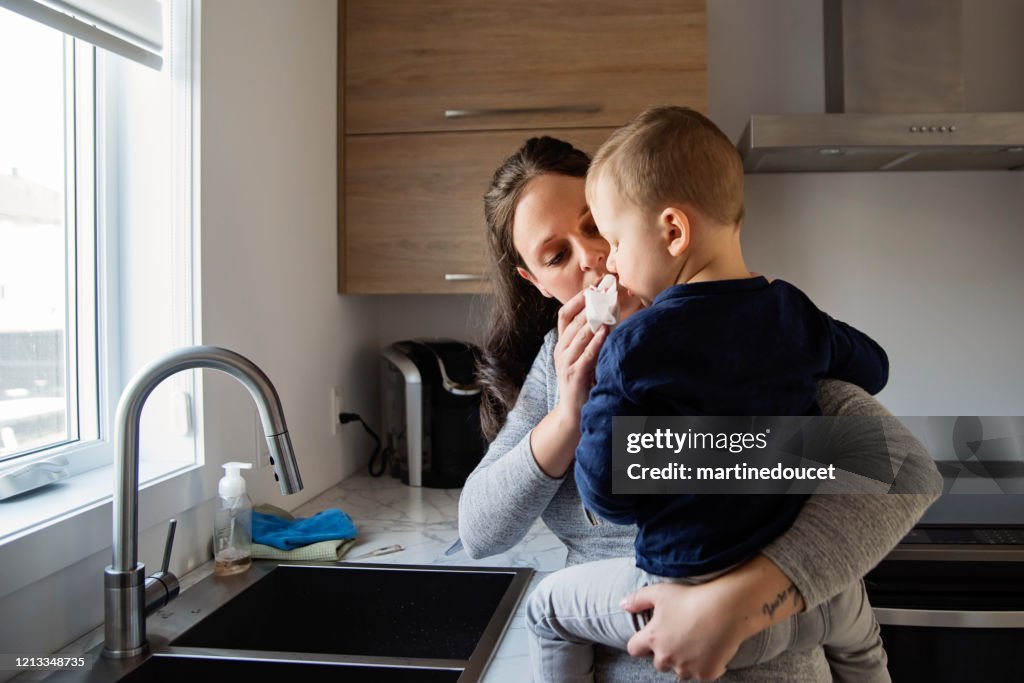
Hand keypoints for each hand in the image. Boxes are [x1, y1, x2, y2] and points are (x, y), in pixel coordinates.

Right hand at [553, 290, 607, 417]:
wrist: (573, 413)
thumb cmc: (583, 382)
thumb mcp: (582, 357)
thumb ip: (589, 339)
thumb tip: (607, 316)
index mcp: (562, 344)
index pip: (564, 314)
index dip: (578, 299)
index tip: (594, 286)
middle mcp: (561, 350)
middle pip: (574, 320)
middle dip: (592, 303)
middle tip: (607, 289)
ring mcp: (566, 363)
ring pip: (579, 334)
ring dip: (595, 318)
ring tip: (609, 304)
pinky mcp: (574, 375)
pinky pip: (586, 354)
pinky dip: (597, 341)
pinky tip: (607, 330)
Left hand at [621, 581, 747, 681]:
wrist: (725, 609)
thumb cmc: (690, 598)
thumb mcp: (659, 592)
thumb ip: (637, 599)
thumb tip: (622, 605)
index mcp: (653, 639)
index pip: (634, 649)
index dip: (640, 643)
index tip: (650, 636)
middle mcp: (667, 657)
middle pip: (659, 662)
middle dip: (666, 652)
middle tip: (679, 636)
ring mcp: (687, 668)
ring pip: (681, 670)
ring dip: (685, 660)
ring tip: (697, 641)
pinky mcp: (706, 674)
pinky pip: (702, 673)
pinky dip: (705, 664)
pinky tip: (712, 648)